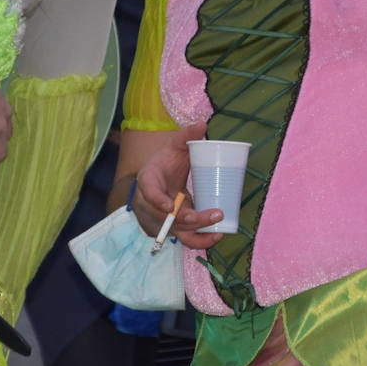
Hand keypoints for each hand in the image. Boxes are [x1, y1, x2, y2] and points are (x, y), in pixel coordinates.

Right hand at [134, 123, 223, 249]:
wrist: (158, 179)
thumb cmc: (165, 162)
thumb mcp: (172, 147)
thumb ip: (186, 136)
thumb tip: (203, 124)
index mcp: (148, 182)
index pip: (149, 193)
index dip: (158, 201)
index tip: (171, 206)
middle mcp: (151, 205)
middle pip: (167, 218)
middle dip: (190, 219)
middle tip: (214, 213)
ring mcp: (162, 219)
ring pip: (178, 232)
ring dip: (198, 232)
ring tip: (218, 228)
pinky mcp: (174, 228)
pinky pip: (185, 239)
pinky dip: (200, 240)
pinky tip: (216, 236)